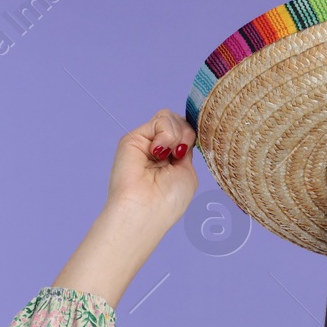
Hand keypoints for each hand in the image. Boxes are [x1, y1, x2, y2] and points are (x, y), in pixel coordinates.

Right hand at [103, 109, 197, 223]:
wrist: (145, 209)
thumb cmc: (168, 201)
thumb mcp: (187, 172)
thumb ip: (185, 149)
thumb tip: (184, 129)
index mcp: (172, 159)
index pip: (186, 132)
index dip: (192, 136)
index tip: (190, 152)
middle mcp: (158, 149)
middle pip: (179, 121)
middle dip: (186, 134)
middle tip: (179, 155)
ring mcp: (146, 142)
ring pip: (170, 117)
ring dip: (177, 135)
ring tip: (168, 156)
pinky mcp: (134, 137)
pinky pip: (159, 120)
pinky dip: (166, 134)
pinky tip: (158, 152)